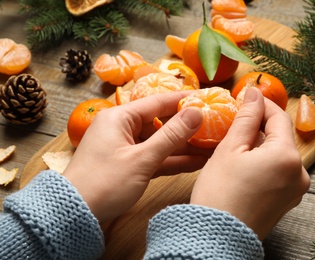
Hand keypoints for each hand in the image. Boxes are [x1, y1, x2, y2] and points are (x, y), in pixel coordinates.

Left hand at [63, 92, 209, 222]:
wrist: (75, 214)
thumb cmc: (105, 182)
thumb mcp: (142, 159)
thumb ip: (171, 136)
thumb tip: (196, 113)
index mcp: (119, 118)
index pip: (157, 103)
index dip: (182, 101)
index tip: (205, 98)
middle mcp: (122, 129)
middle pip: (160, 123)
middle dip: (186, 129)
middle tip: (212, 127)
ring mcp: (125, 148)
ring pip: (159, 143)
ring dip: (182, 147)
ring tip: (210, 147)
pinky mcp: (128, 165)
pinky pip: (154, 158)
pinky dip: (171, 160)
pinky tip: (195, 161)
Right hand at [190, 87, 309, 239]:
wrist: (217, 238)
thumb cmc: (219, 193)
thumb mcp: (230, 149)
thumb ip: (246, 118)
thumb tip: (255, 93)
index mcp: (288, 157)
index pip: (279, 118)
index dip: (262, 104)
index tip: (245, 97)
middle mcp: (300, 174)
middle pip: (281, 137)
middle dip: (260, 126)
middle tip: (236, 121)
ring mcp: (295, 190)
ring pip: (279, 155)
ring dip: (261, 144)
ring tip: (237, 143)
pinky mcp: (287, 201)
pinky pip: (279, 172)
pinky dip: (264, 162)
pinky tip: (244, 163)